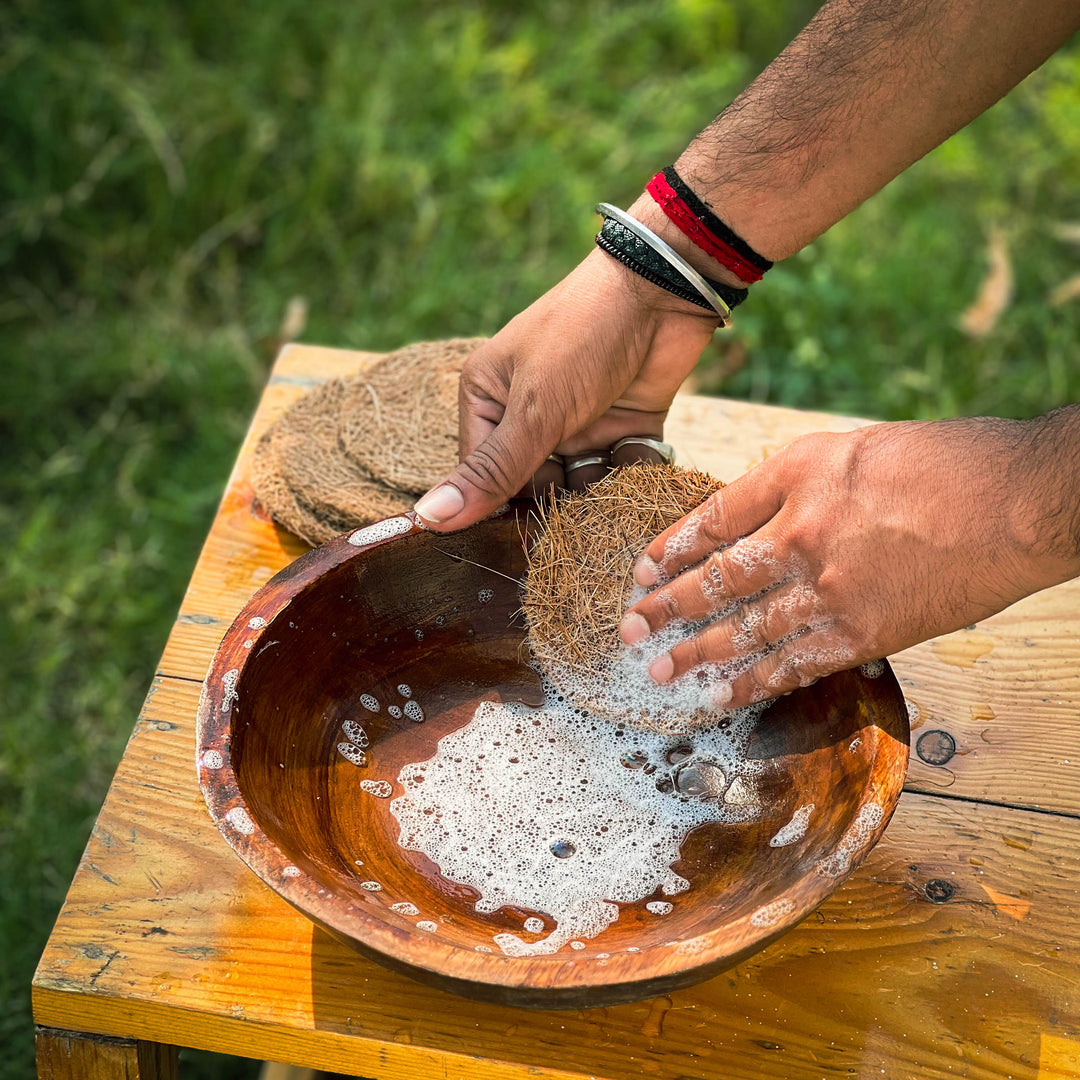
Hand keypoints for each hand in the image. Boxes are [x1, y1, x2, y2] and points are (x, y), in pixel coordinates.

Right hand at [412, 200, 724, 529]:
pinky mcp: (624, 426)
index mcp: (489, 399)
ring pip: (581, 484)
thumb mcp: (533, 409)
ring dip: (598, 494)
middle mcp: (529, 414)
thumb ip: (492, 470)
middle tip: (575, 519)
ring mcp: (579, 422)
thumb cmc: (583, 336)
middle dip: (556, 503)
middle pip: (533, 486)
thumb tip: (428, 519)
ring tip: (611, 495)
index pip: (482, 475)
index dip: (500, 506)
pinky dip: (632, 475)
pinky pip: (622, 470)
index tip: (520, 537)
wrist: (664, 290)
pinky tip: (640, 467)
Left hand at [618, 417, 1072, 708]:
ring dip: (696, 653)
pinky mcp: (865, 633)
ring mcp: (830, 588)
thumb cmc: (947, 462)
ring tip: (659, 672)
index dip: (671, 548)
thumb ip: (795, 486)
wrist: (1022, 500)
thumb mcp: (852, 449)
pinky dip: (754, 682)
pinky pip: (794, 663)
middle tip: (629, 629)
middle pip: (716, 578)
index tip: (642, 571)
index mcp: (797, 478)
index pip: (712, 519)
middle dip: (667, 607)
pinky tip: (723, 695)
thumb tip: (749, 523)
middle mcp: (802, 534)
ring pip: (745, 628)